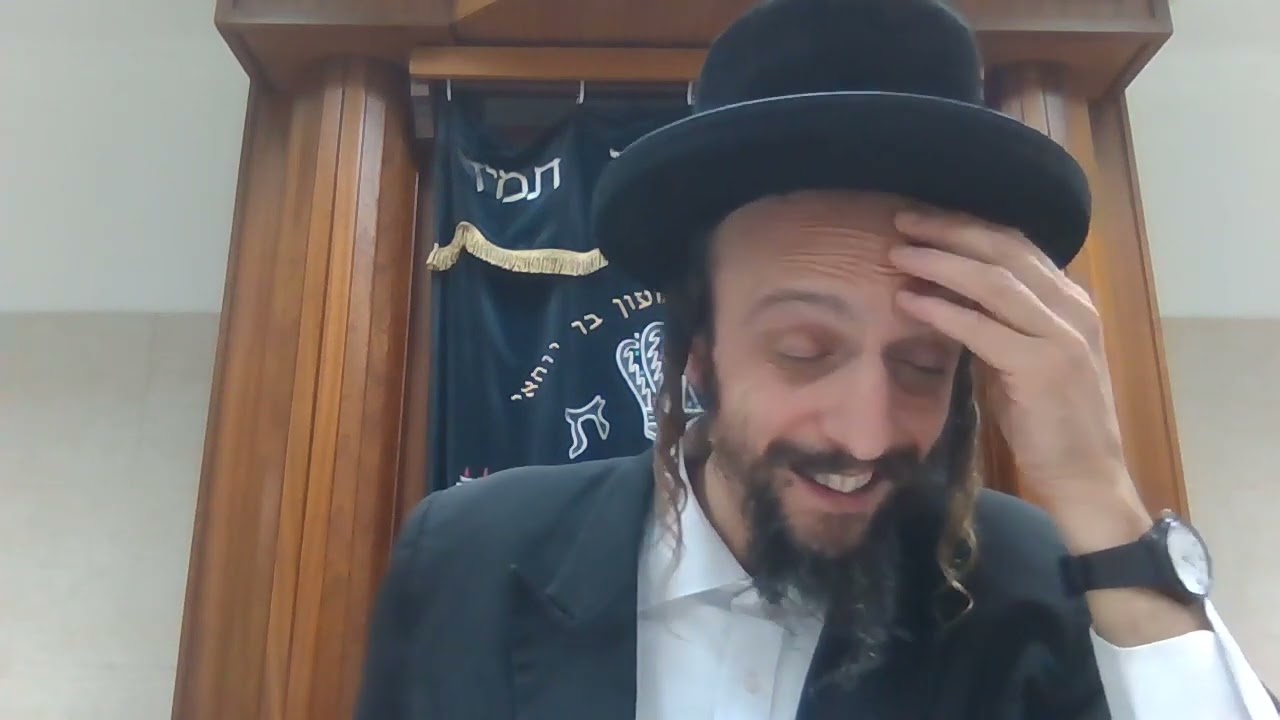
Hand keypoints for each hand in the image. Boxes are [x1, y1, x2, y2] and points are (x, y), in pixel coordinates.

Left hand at [888, 210, 1148, 550]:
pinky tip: (909, 301)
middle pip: (1004, 250)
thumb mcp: (1022, 359)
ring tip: (899, 252)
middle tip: (903, 218)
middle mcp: (1072, 309)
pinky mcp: (1043, 366)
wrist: (1085, 476)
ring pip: (993, 280)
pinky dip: (943, 309)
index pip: (1016, 246)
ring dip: (941, 261)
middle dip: (950, 229)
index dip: (967, 226)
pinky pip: (983, 327)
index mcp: (1070, 302)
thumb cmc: (1049, 422)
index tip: (924, 218)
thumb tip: (946, 294)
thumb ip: (998, 324)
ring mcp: (1062, 335)